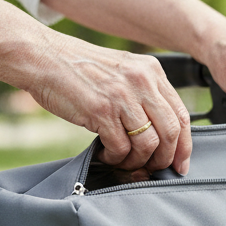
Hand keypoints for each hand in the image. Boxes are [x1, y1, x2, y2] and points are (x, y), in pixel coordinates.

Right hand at [29, 31, 191, 172]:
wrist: (41, 56)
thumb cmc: (77, 69)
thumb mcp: (121, 71)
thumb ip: (143, 94)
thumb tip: (160, 135)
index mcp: (151, 71)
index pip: (182, 115)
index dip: (184, 145)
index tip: (180, 164)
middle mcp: (142, 81)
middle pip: (171, 132)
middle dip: (164, 159)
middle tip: (151, 168)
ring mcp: (122, 95)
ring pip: (148, 144)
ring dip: (137, 161)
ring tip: (122, 160)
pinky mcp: (101, 110)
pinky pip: (121, 148)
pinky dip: (115, 158)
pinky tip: (105, 154)